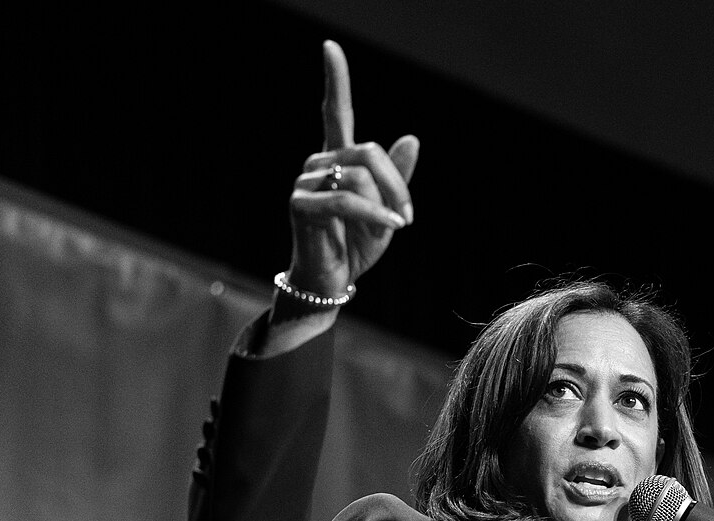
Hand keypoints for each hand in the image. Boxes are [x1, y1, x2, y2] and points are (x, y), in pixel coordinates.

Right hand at [286, 41, 418, 297]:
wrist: (333, 281)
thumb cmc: (356, 245)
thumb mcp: (387, 209)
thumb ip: (397, 176)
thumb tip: (412, 137)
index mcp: (338, 159)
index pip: (335, 112)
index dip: (335, 80)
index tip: (330, 47)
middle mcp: (318, 163)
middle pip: (368, 151)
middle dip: (397, 185)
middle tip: (408, 216)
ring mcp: (306, 181)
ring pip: (361, 176)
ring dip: (385, 206)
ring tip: (391, 229)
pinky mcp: (301, 204)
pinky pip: (347, 200)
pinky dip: (374, 215)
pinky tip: (393, 227)